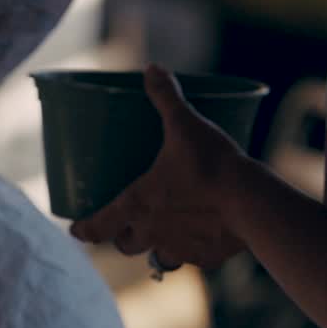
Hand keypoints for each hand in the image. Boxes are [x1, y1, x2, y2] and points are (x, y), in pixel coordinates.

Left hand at [70, 66, 246, 272]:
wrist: (250, 202)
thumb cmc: (210, 164)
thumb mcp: (185, 124)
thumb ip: (166, 98)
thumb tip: (152, 69)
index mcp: (138, 203)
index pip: (99, 225)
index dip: (85, 228)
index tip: (77, 229)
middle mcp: (153, 232)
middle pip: (126, 245)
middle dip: (123, 237)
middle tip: (128, 225)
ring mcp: (180, 248)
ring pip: (158, 257)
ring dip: (158, 247)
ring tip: (168, 233)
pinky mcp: (207, 257)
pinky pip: (193, 258)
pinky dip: (194, 249)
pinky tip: (205, 235)